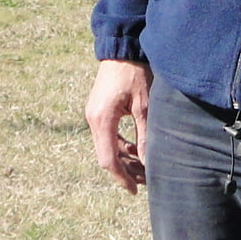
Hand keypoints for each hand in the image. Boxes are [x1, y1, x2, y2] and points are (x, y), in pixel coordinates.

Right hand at [83, 60, 151, 193]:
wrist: (122, 48)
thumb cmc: (134, 73)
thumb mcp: (144, 106)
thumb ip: (144, 136)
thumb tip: (147, 163)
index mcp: (101, 120)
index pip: (108, 160)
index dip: (121, 178)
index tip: (134, 191)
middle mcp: (93, 119)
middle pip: (106, 156)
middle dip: (125, 171)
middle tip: (145, 181)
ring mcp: (94, 114)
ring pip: (107, 147)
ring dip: (124, 159)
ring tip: (143, 168)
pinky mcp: (99, 110)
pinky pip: (108, 135)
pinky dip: (120, 146)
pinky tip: (135, 149)